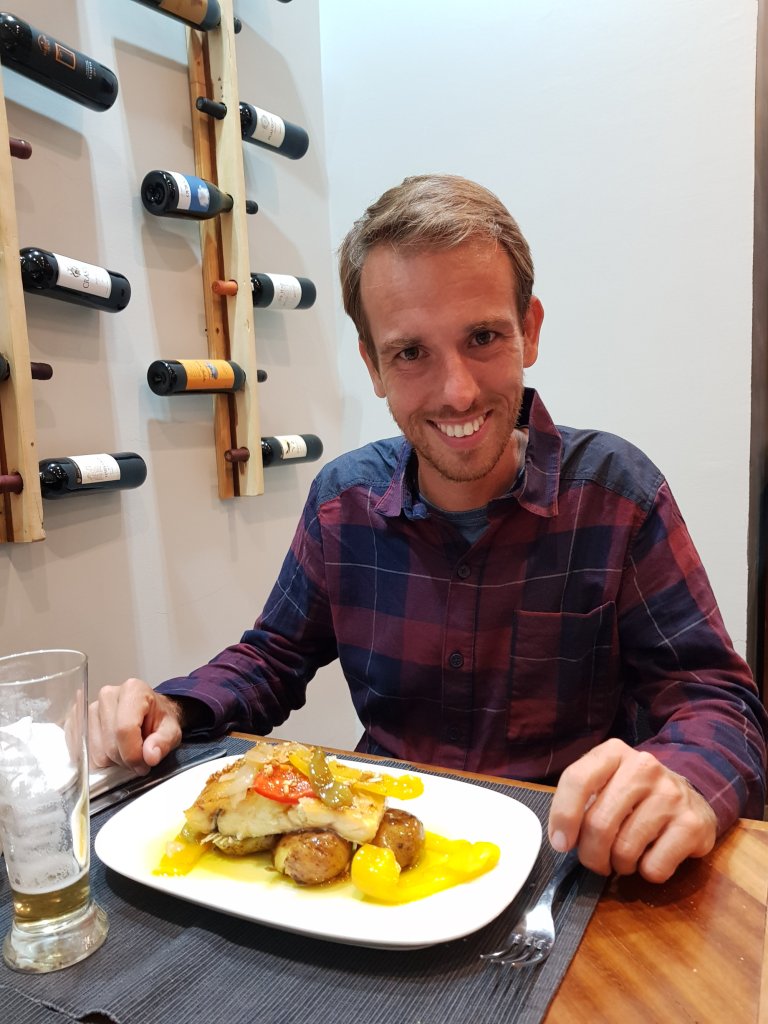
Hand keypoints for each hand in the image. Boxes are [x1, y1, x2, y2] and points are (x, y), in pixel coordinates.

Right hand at [88, 677, 182, 774]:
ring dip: (112, 761)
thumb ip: (164, 742)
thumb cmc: (159, 719)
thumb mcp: (172, 731)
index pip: (124, 729)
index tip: (144, 764)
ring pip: (95, 753)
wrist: (149, 711)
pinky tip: (112, 750)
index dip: (133, 754)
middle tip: (138, 757)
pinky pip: (83, 752)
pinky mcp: (78, 721)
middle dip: (125, 760)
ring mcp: (89, 707)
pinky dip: (99, 759)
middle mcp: (107, 695)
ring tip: (126, 751)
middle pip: (109, 744)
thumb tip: (150, 756)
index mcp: (133, 690)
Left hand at [548, 738, 716, 882]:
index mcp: (614, 752)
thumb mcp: (605, 782)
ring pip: (625, 850)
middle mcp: (644, 767)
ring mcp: (671, 794)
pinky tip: (652, 857)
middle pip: (599, 823)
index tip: (560, 843)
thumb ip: (581, 801)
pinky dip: (646, 872)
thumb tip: (562, 839)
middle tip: (595, 861)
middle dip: (590, 855)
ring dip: (619, 865)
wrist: (690, 797)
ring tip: (625, 857)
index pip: (578, 779)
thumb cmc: (635, 794)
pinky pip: (655, 867)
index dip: (563, 816)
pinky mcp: (692, 825)